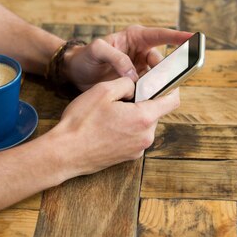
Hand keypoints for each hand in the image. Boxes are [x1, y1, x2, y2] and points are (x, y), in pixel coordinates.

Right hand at [49, 77, 179, 176]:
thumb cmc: (81, 122)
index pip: (172, 100)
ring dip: (134, 114)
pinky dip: (127, 127)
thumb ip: (126, 83)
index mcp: (143, 118)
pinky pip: (135, 136)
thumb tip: (136, 84)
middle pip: (156, 111)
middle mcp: (146, 136)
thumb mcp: (103, 91)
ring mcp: (138, 149)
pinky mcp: (128, 156)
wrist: (64, 154)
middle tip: (122, 95)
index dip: (170, 87)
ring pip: (144, 124)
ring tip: (111, 111)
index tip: (160, 81)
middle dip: (144, 100)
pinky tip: (107, 125)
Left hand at [62, 25, 192, 90]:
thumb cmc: (85, 56)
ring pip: (157, 77)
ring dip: (157, 86)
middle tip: (163, 83)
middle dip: (165, 72)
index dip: (178, 36)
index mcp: (135, 37)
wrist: (75, 72)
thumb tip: (133, 75)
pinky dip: (148, 94)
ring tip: (151, 94)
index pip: (161, 35)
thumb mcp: (97, 50)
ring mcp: (140, 68)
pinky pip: (148, 88)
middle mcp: (141, 52)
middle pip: (162, 62)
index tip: (193, 38)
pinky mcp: (136, 83)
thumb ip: (116, 58)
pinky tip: (146, 100)